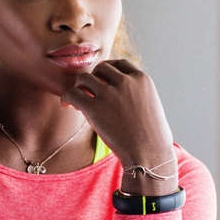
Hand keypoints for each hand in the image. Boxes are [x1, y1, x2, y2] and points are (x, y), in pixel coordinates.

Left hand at [60, 59, 176, 195]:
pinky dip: (66, 98)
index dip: (108, 72)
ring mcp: (109, 94)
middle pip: (100, 68)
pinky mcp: (94, 108)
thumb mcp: (151, 106)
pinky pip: (72, 93)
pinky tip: (67, 106)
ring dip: (79, 87)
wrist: (149, 155)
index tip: (103, 83)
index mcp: (141, 79)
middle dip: (94, 79)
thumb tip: (122, 96)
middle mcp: (125, 82)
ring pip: (84, 78)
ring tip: (79, 103)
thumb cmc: (153, 138)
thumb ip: (137, 94)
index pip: (119, 64)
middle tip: (90, 94)